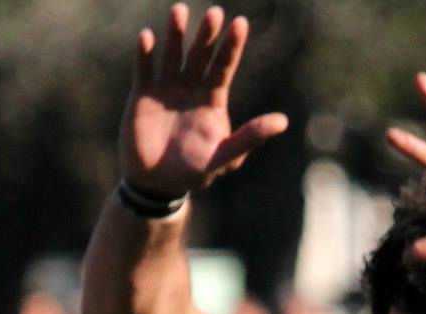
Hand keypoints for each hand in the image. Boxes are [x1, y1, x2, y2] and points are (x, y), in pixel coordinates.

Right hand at [121, 4, 287, 200]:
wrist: (157, 184)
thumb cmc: (194, 172)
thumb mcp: (224, 157)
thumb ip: (250, 137)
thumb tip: (283, 122)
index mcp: (212, 99)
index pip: (224, 67)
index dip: (231, 46)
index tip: (240, 23)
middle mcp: (190, 87)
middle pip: (200, 55)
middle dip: (207, 35)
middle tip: (215, 13)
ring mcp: (166, 88)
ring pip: (172, 55)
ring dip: (175, 34)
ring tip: (180, 12)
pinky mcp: (142, 93)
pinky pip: (144, 68)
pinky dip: (145, 54)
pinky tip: (148, 37)